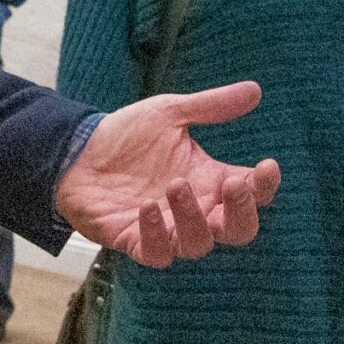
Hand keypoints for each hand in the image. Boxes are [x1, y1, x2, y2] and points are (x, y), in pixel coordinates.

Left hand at [54, 82, 279, 263]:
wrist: (76, 150)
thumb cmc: (126, 135)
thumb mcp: (170, 112)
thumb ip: (211, 106)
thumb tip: (255, 90)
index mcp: (210, 180)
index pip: (253, 192)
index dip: (265, 185)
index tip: (267, 165)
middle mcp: (195, 210)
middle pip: (238, 230)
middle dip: (242, 212)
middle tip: (234, 185)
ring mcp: (166, 228)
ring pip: (197, 244)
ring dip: (193, 218)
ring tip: (176, 184)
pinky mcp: (135, 240)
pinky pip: (156, 253)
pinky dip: (155, 235)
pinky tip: (147, 208)